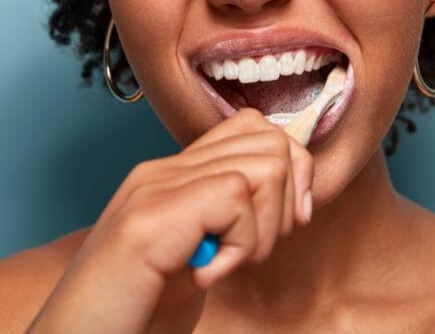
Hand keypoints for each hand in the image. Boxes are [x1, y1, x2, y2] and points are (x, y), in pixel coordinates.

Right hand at [26, 108, 313, 333]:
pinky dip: (241, 247)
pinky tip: (205, 276)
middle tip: (250, 248)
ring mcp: (156, 187)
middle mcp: (165, 170)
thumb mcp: (198, 254)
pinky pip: (237, 197)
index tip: (284, 223)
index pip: (254, 129)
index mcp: (176, 175)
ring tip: (226, 262)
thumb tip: (289, 195)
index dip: (291, 170)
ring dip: (263, 229)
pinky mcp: (152, 217)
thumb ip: (227, 217)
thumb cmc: (138, 310)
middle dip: (285, 202)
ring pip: (264, 166)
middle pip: (270, 140)